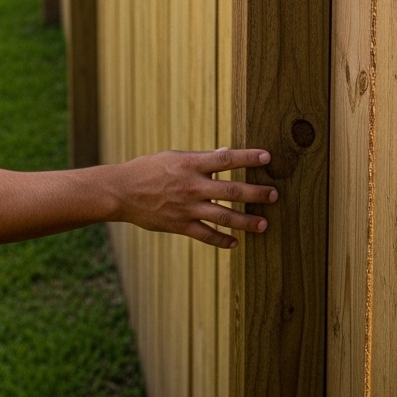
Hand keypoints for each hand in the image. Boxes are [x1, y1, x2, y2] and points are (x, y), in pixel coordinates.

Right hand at [114, 146, 276, 247]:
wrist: (122, 191)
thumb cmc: (148, 169)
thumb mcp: (174, 156)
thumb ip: (201, 158)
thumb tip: (224, 153)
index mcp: (191, 164)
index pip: (226, 159)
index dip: (248, 157)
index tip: (267, 157)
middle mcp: (192, 186)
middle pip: (232, 190)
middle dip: (256, 193)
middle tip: (274, 194)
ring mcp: (187, 208)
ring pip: (224, 216)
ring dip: (246, 221)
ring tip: (264, 224)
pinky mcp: (180, 226)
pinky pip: (206, 235)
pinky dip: (222, 240)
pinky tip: (235, 243)